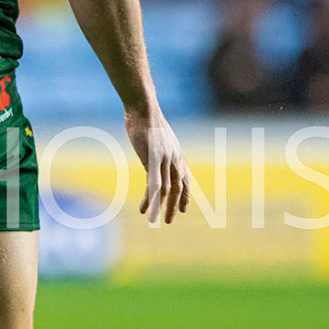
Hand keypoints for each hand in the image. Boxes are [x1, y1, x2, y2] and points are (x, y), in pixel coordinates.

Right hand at [125, 107, 190, 223]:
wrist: (143, 107)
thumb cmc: (145, 116)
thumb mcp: (155, 134)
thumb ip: (156, 147)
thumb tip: (151, 151)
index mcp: (176, 152)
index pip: (185, 178)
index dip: (185, 194)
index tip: (183, 208)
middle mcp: (174, 158)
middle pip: (178, 187)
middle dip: (174, 205)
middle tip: (169, 221)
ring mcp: (164, 159)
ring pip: (166, 190)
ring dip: (161, 207)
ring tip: (155, 222)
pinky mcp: (153, 160)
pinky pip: (154, 186)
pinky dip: (152, 201)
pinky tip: (147, 212)